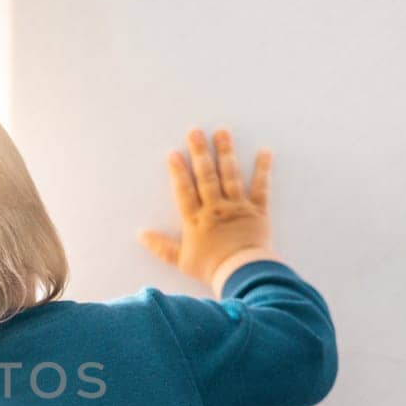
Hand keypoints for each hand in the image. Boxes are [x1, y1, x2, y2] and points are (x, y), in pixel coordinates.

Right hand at [139, 129, 275, 295]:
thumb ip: (161, 247)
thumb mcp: (181, 260)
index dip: (178, 171)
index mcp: (196, 219)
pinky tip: (264, 152)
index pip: (184, 190)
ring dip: (226, 152)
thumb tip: (140, 234)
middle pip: (206, 176)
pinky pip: (260, 187)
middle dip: (200, 152)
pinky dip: (263, 169)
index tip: (173, 153)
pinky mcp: (257, 210)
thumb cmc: (211, 268)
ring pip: (230, 175)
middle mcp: (216, 208)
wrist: (242, 273)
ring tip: (222, 132)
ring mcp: (237, 207)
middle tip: (195, 131)